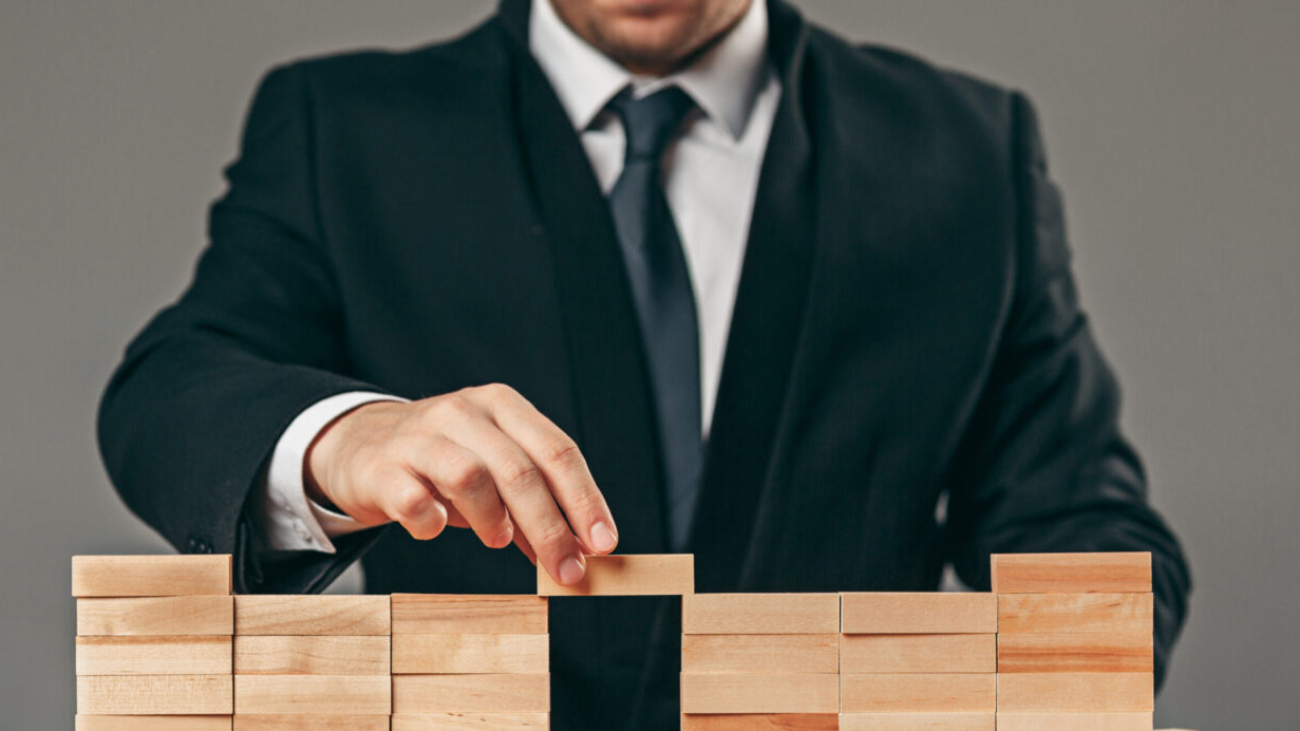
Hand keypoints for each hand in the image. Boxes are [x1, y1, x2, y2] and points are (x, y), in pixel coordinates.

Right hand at [304, 384, 617, 584]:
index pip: (557, 451)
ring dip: (494, 520)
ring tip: (497, 538)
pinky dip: (433, 522)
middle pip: (520, 470)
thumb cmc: (441, 463)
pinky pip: (414, 500)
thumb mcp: (493, 473)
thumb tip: (578, 553)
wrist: (359, 446)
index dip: (586, 500)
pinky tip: (436, 528)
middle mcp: (463, 413)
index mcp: (502, 407)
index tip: (604, 544)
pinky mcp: (381, 468)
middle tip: (567, 570)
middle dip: (551, 528)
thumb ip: (532, 508)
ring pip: (471, 476)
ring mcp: (419, 437)